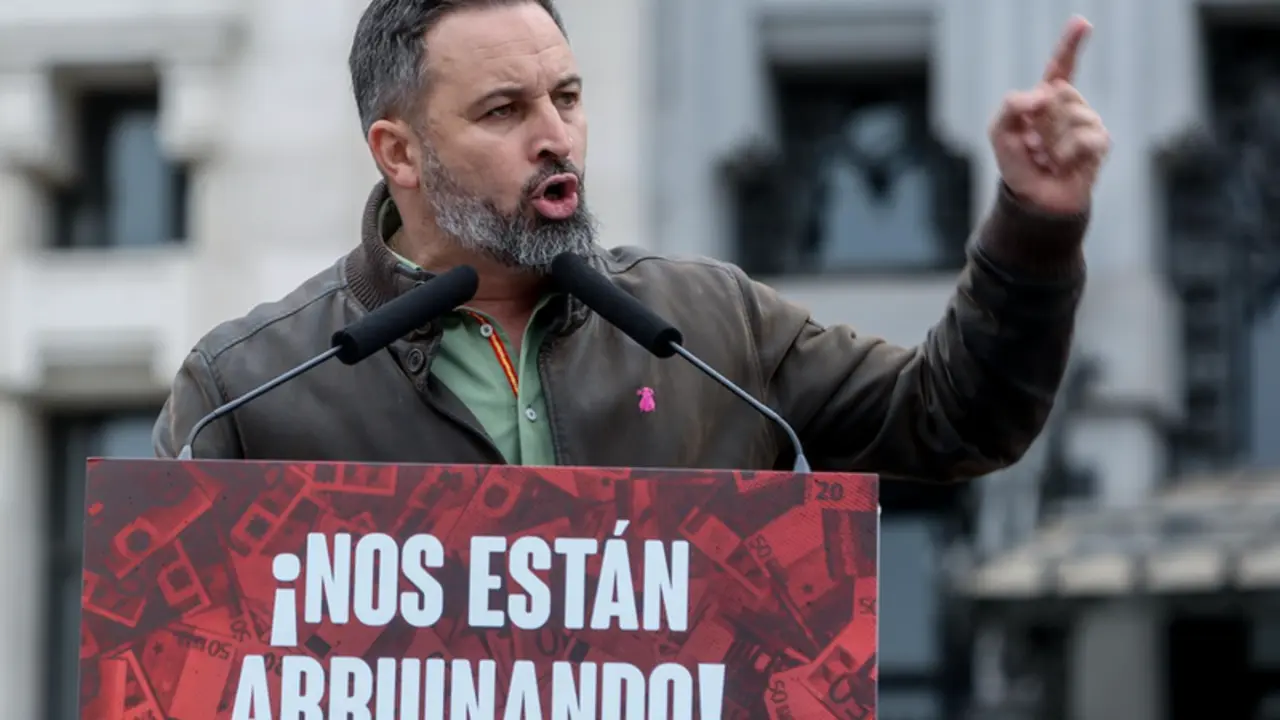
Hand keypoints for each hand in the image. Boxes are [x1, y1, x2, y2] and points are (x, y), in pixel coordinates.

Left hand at [989, 16, 1109, 213]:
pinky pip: (1087, 137)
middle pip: (1062, 92)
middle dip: (1043, 119)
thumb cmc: (1017, 164)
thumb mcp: (1000, 132)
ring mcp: (1087, 123)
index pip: (1061, 66)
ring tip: (1049, 157)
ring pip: (1076, 115)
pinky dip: (1069, 152)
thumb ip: (1012, 105)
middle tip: (1036, 143)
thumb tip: (1044, 93)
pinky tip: (1063, 164)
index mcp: (1046, 99)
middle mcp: (1070, 106)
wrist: (1033, 200)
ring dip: (1055, 140)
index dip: (1071, 44)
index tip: (1082, 22)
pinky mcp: (1099, 144)